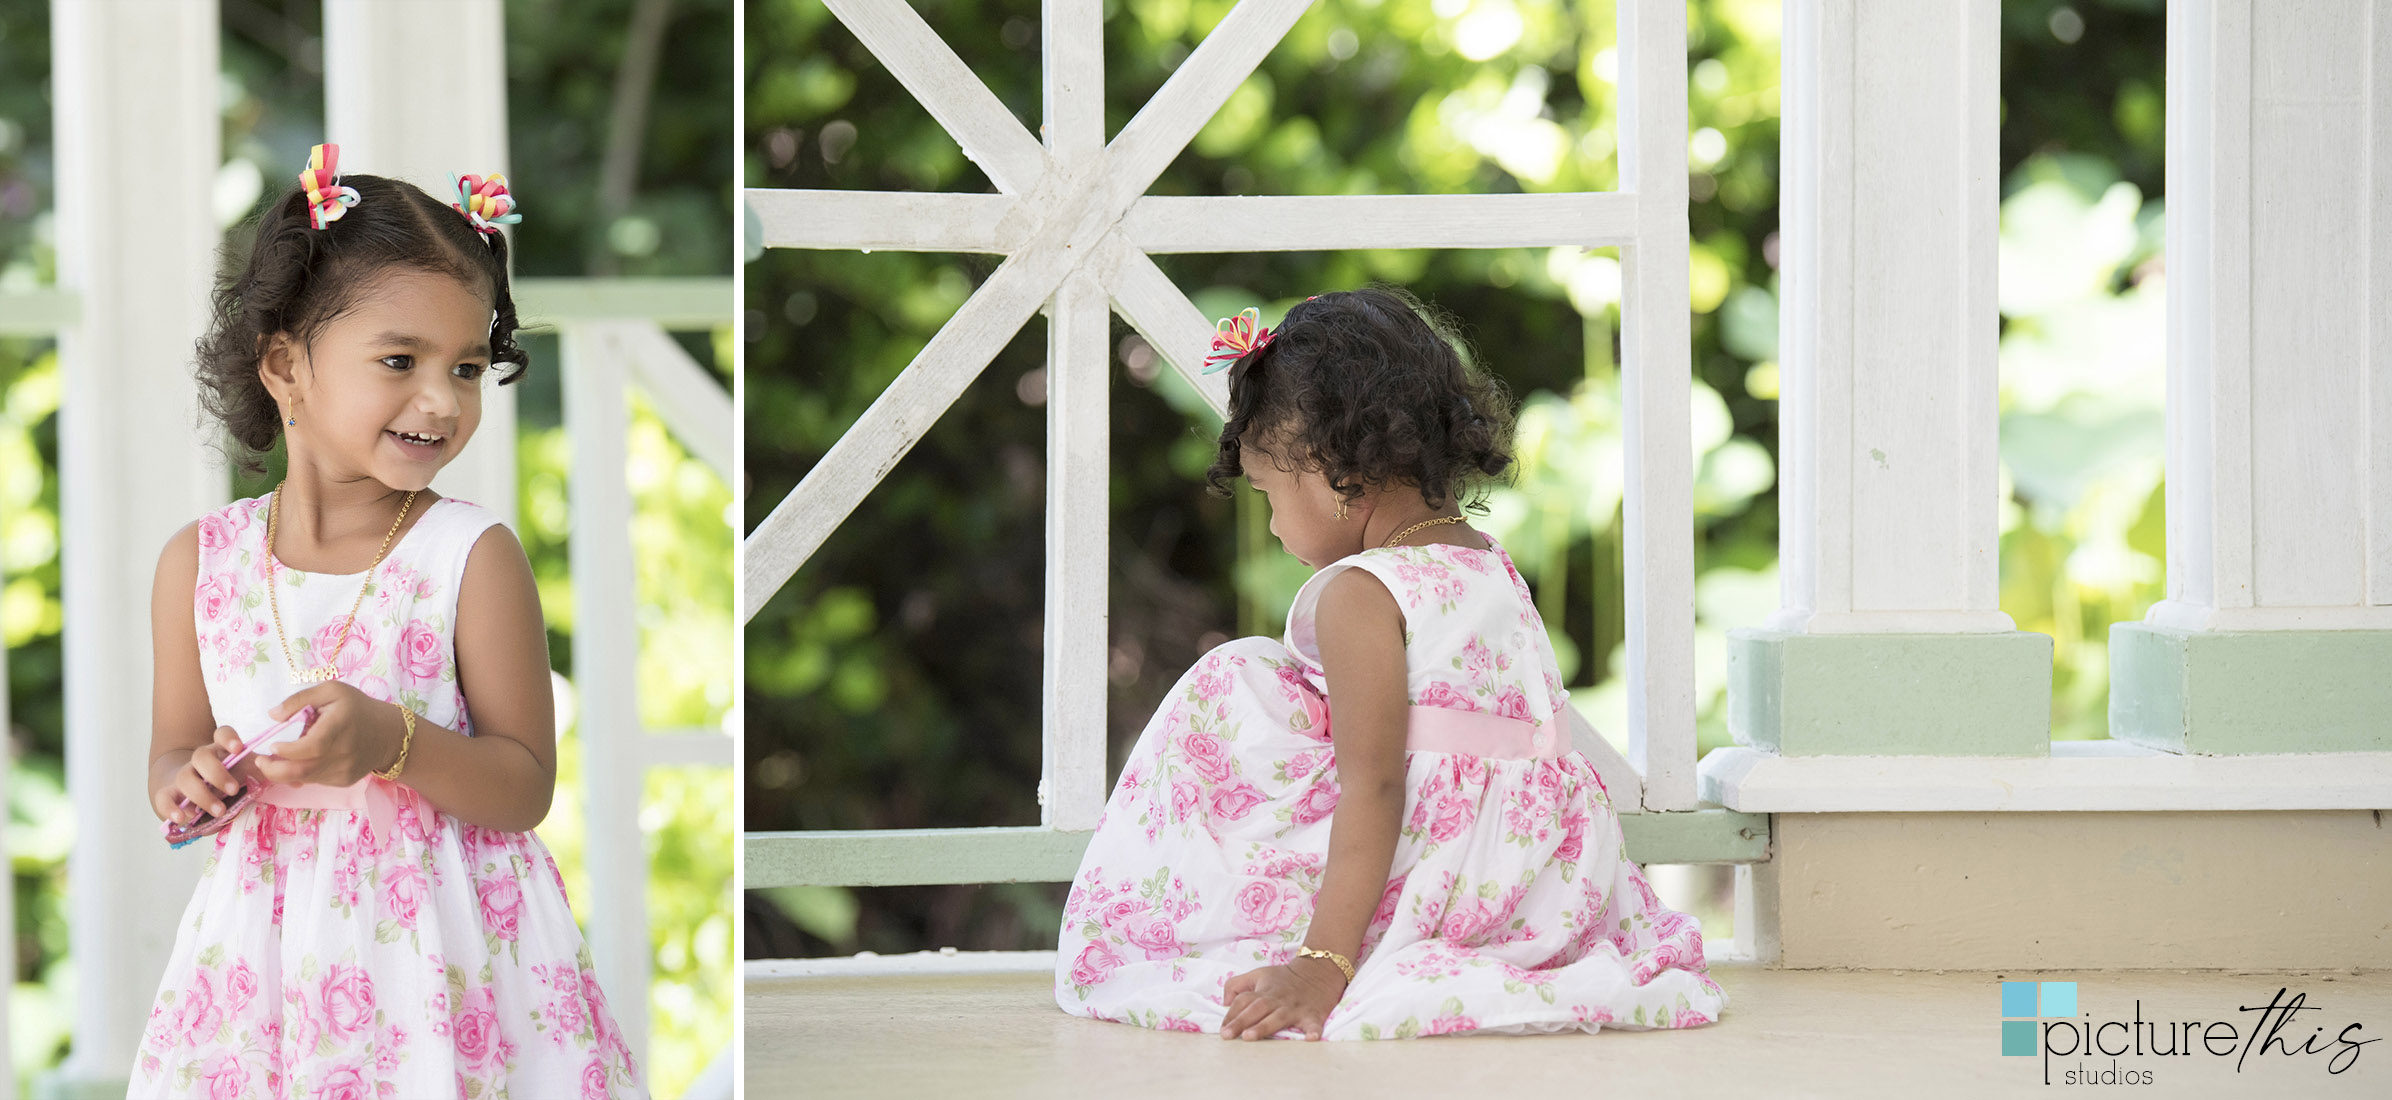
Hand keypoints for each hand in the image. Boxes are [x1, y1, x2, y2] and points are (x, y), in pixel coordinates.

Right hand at [152, 725, 254, 824]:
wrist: (192, 791)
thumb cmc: (228, 783)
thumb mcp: (248, 775)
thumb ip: (264, 775)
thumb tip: (289, 779)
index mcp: (222, 751)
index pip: (221, 734)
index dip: (228, 738)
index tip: (238, 749)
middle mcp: (200, 761)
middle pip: (201, 756)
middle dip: (217, 773)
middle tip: (233, 790)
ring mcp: (182, 776)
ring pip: (185, 778)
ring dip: (202, 796)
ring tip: (220, 812)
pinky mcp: (168, 795)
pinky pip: (163, 798)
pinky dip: (171, 808)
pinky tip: (181, 818)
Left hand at [253, 682, 403, 787]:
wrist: (389, 735)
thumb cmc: (357, 708)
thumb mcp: (332, 691)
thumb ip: (300, 699)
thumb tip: (273, 715)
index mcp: (340, 726)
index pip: (311, 747)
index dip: (287, 750)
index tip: (273, 745)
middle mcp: (344, 753)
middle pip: (302, 771)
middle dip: (274, 770)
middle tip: (261, 762)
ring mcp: (345, 770)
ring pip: (306, 778)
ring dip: (286, 772)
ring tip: (279, 758)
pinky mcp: (344, 781)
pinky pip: (316, 780)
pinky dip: (303, 773)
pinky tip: (304, 761)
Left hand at [1220, 958, 1346, 1040]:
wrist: (1318, 971)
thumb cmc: (1284, 977)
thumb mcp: (1258, 974)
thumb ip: (1237, 985)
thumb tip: (1224, 1003)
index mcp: (1264, 991)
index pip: (1244, 1000)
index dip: (1231, 1014)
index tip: (1222, 1029)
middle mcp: (1278, 999)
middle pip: (1257, 1008)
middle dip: (1241, 1021)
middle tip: (1227, 1035)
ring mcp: (1295, 1008)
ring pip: (1277, 1017)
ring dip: (1263, 1026)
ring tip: (1249, 1036)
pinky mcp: (1313, 1015)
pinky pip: (1313, 1023)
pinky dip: (1312, 1031)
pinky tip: (1310, 1038)